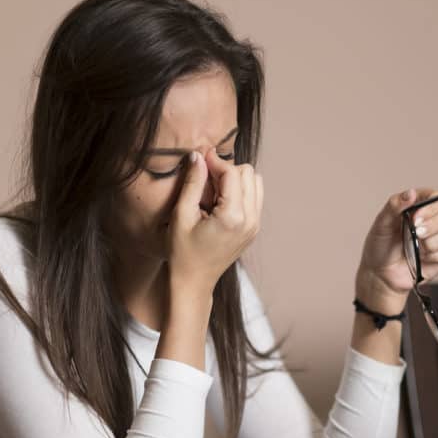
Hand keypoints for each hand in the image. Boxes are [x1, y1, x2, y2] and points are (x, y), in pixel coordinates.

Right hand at [167, 148, 262, 294]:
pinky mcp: (254, 229)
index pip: (232, 173)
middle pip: (249, 173)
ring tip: (213, 191)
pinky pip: (254, 197)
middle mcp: (250, 220)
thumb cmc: (182, 252)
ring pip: (255, 182)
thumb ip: (192, 183)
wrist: (194, 282)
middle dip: (226, 170)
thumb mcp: (181, 216)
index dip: (214, 161)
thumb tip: (197, 156)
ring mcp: (255, 226)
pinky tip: (220, 201)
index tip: (199, 158)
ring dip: (235, 179)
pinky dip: (240, 191)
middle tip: (204, 179)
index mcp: (233, 217)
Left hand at [356, 188, 437, 312]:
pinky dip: (435, 256)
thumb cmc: (380, 247)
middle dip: (435, 224)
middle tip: (416, 233)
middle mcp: (435, 220)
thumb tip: (410, 193)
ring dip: (434, 243)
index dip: (431, 207)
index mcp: (421, 207)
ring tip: (417, 248)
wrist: (380, 274)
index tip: (415, 218)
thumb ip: (394, 205)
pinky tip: (422, 258)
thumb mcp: (381, 223)